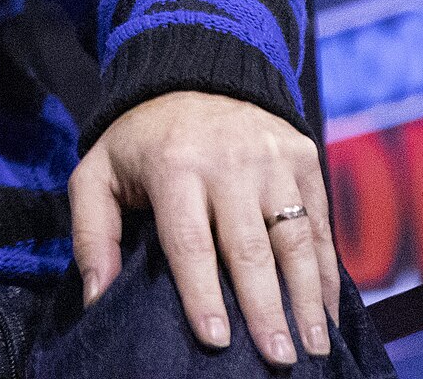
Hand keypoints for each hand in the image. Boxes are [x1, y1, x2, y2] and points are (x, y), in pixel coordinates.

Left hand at [70, 90, 338, 368]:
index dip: (202, 293)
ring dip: (307, 299)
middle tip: (277, 360)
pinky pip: (320, 224)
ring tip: (313, 347)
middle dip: (265, 309)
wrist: (193, 72)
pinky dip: (327, 271)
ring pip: (294, 239)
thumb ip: (92, 233)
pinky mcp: (303, 157)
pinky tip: (330, 312)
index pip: (189, 241)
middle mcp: (227, 160)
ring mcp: (271, 158)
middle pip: (249, 248)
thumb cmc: (141, 141)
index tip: (215, 340)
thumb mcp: (98, 172)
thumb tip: (96, 297)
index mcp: (172, 165)